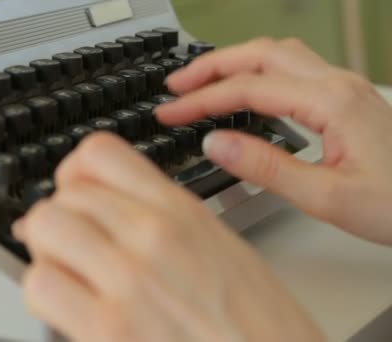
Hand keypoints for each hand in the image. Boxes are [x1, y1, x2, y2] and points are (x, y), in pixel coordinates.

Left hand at [14, 133, 324, 341]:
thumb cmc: (262, 328)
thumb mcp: (223, 250)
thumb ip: (161, 222)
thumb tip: (105, 213)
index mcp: (182, 212)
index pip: (99, 152)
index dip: (74, 173)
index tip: (75, 195)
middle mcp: (154, 236)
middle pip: (63, 192)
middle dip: (58, 218)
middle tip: (71, 245)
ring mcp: (129, 280)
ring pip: (43, 228)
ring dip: (46, 252)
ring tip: (67, 277)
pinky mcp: (108, 329)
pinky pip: (41, 285)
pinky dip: (44, 295)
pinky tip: (68, 310)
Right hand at [158, 37, 391, 244]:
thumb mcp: (326, 196)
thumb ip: (266, 167)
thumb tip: (216, 143)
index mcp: (331, 103)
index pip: (249, 90)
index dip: (202, 100)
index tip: (170, 112)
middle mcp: (337, 85)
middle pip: (261, 55)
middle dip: (211, 66)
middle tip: (176, 85)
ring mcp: (344, 88)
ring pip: (278, 54)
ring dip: (235, 62)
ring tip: (202, 80)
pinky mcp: (346, 99)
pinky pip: (293, 68)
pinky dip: (257, 71)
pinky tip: (248, 90)